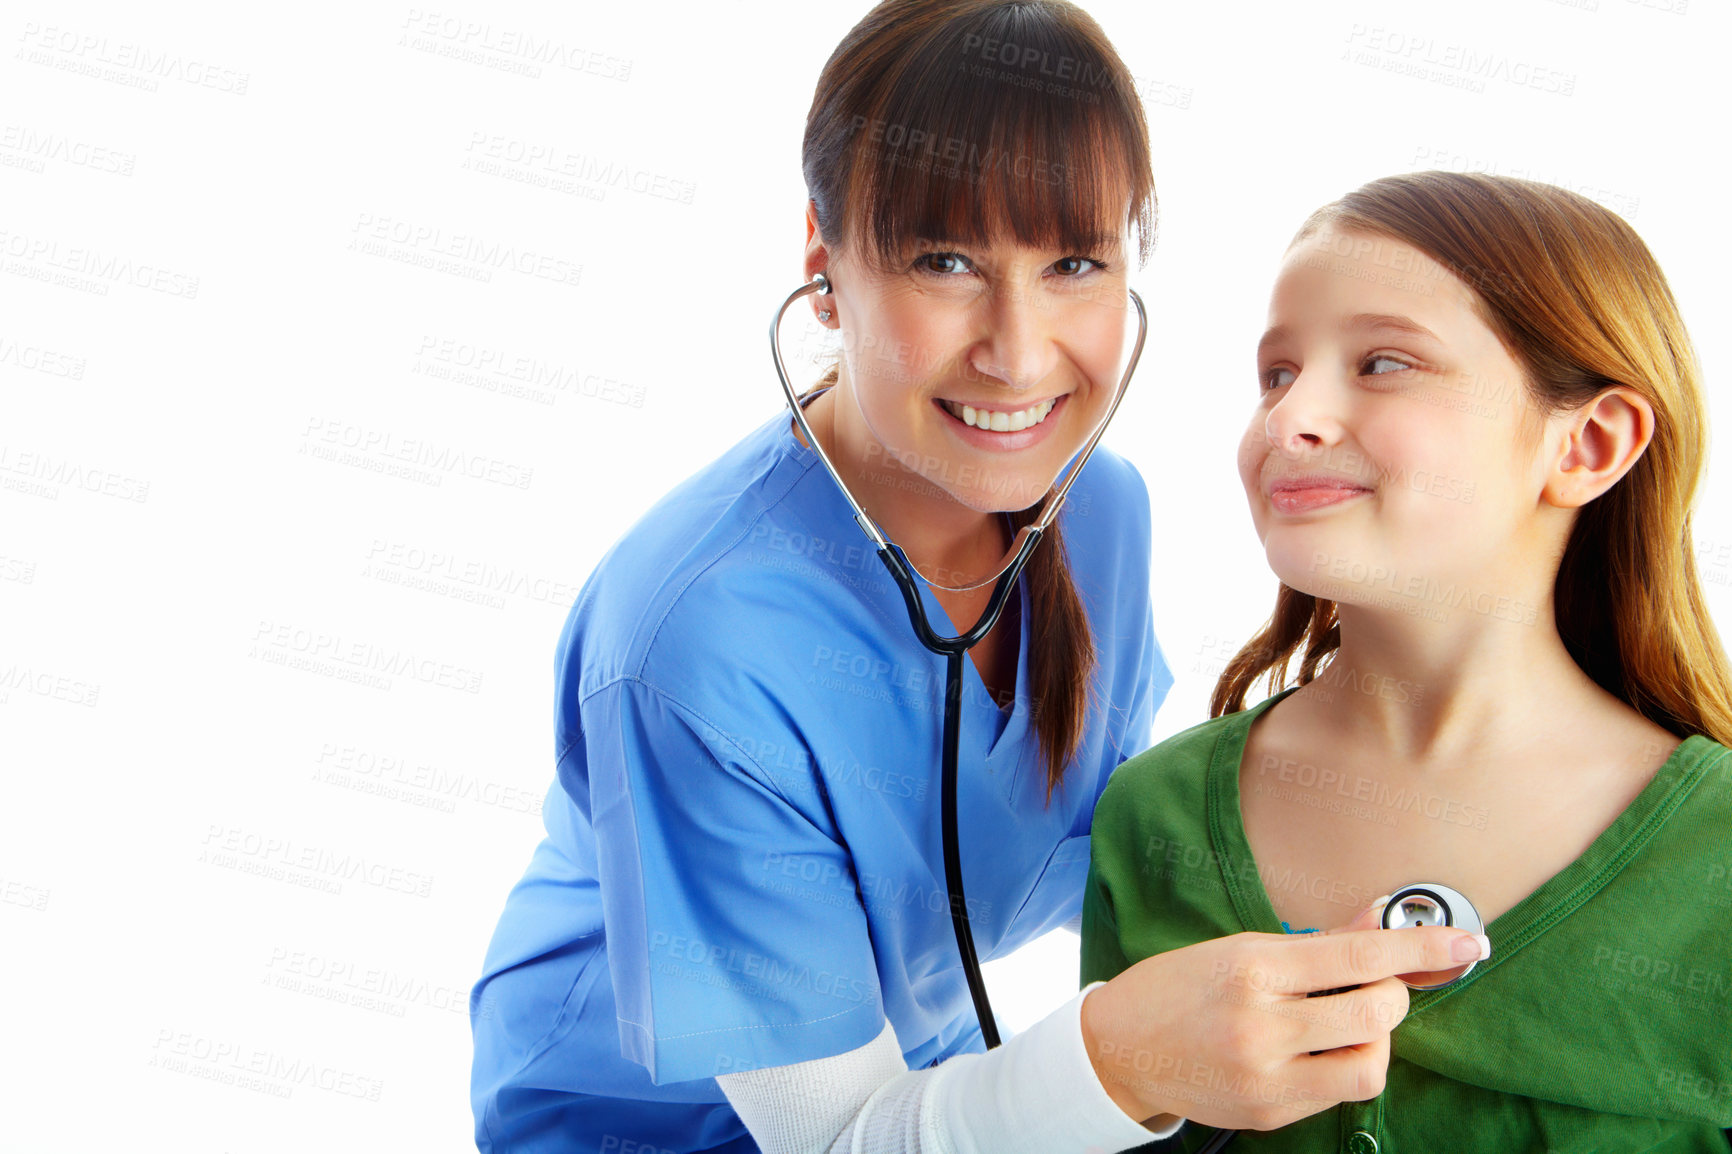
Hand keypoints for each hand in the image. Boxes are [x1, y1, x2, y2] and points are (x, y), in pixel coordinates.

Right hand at [1080, 900, 1489, 1130]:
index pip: (1357, 955)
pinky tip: (1317, 1049)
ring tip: (1347, 1023)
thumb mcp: (1241, 947)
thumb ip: (1319, 941)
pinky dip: (1344, 1065)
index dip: (1421, 947)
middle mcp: (1261, 1023)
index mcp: (1252, 967)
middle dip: (1392, 993)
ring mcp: (1267, 1076)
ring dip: (1375, 1038)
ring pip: (1371, 1063)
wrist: (1118, 1049)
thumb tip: (1382, 919)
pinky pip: (1339, 1093)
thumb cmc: (1179, 987)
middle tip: (1374, 985)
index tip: (1467, 943)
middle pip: (1377, 1011)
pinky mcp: (1270, 1112)